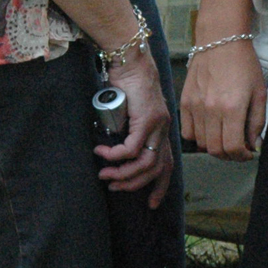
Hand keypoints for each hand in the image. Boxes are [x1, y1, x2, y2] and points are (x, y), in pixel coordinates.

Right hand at [93, 49, 173, 206]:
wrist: (129, 63)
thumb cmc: (125, 86)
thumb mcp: (127, 117)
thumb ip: (125, 133)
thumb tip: (111, 153)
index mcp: (161, 131)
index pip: (166, 164)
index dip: (159, 186)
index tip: (151, 204)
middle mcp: (164, 130)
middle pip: (155, 169)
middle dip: (133, 184)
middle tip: (113, 187)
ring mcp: (157, 125)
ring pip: (144, 162)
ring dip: (122, 173)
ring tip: (104, 173)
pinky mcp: (147, 120)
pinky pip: (131, 148)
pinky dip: (115, 155)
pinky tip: (101, 152)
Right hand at [180, 39, 266, 159]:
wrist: (220, 42)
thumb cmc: (243, 64)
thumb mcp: (259, 92)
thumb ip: (257, 122)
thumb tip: (254, 146)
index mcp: (233, 107)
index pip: (233, 146)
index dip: (243, 156)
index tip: (249, 153)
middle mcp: (211, 111)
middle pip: (216, 150)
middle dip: (229, 155)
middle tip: (238, 149)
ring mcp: (195, 108)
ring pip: (201, 144)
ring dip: (214, 147)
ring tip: (225, 138)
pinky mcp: (184, 105)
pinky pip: (188, 133)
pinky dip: (199, 137)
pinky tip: (209, 129)